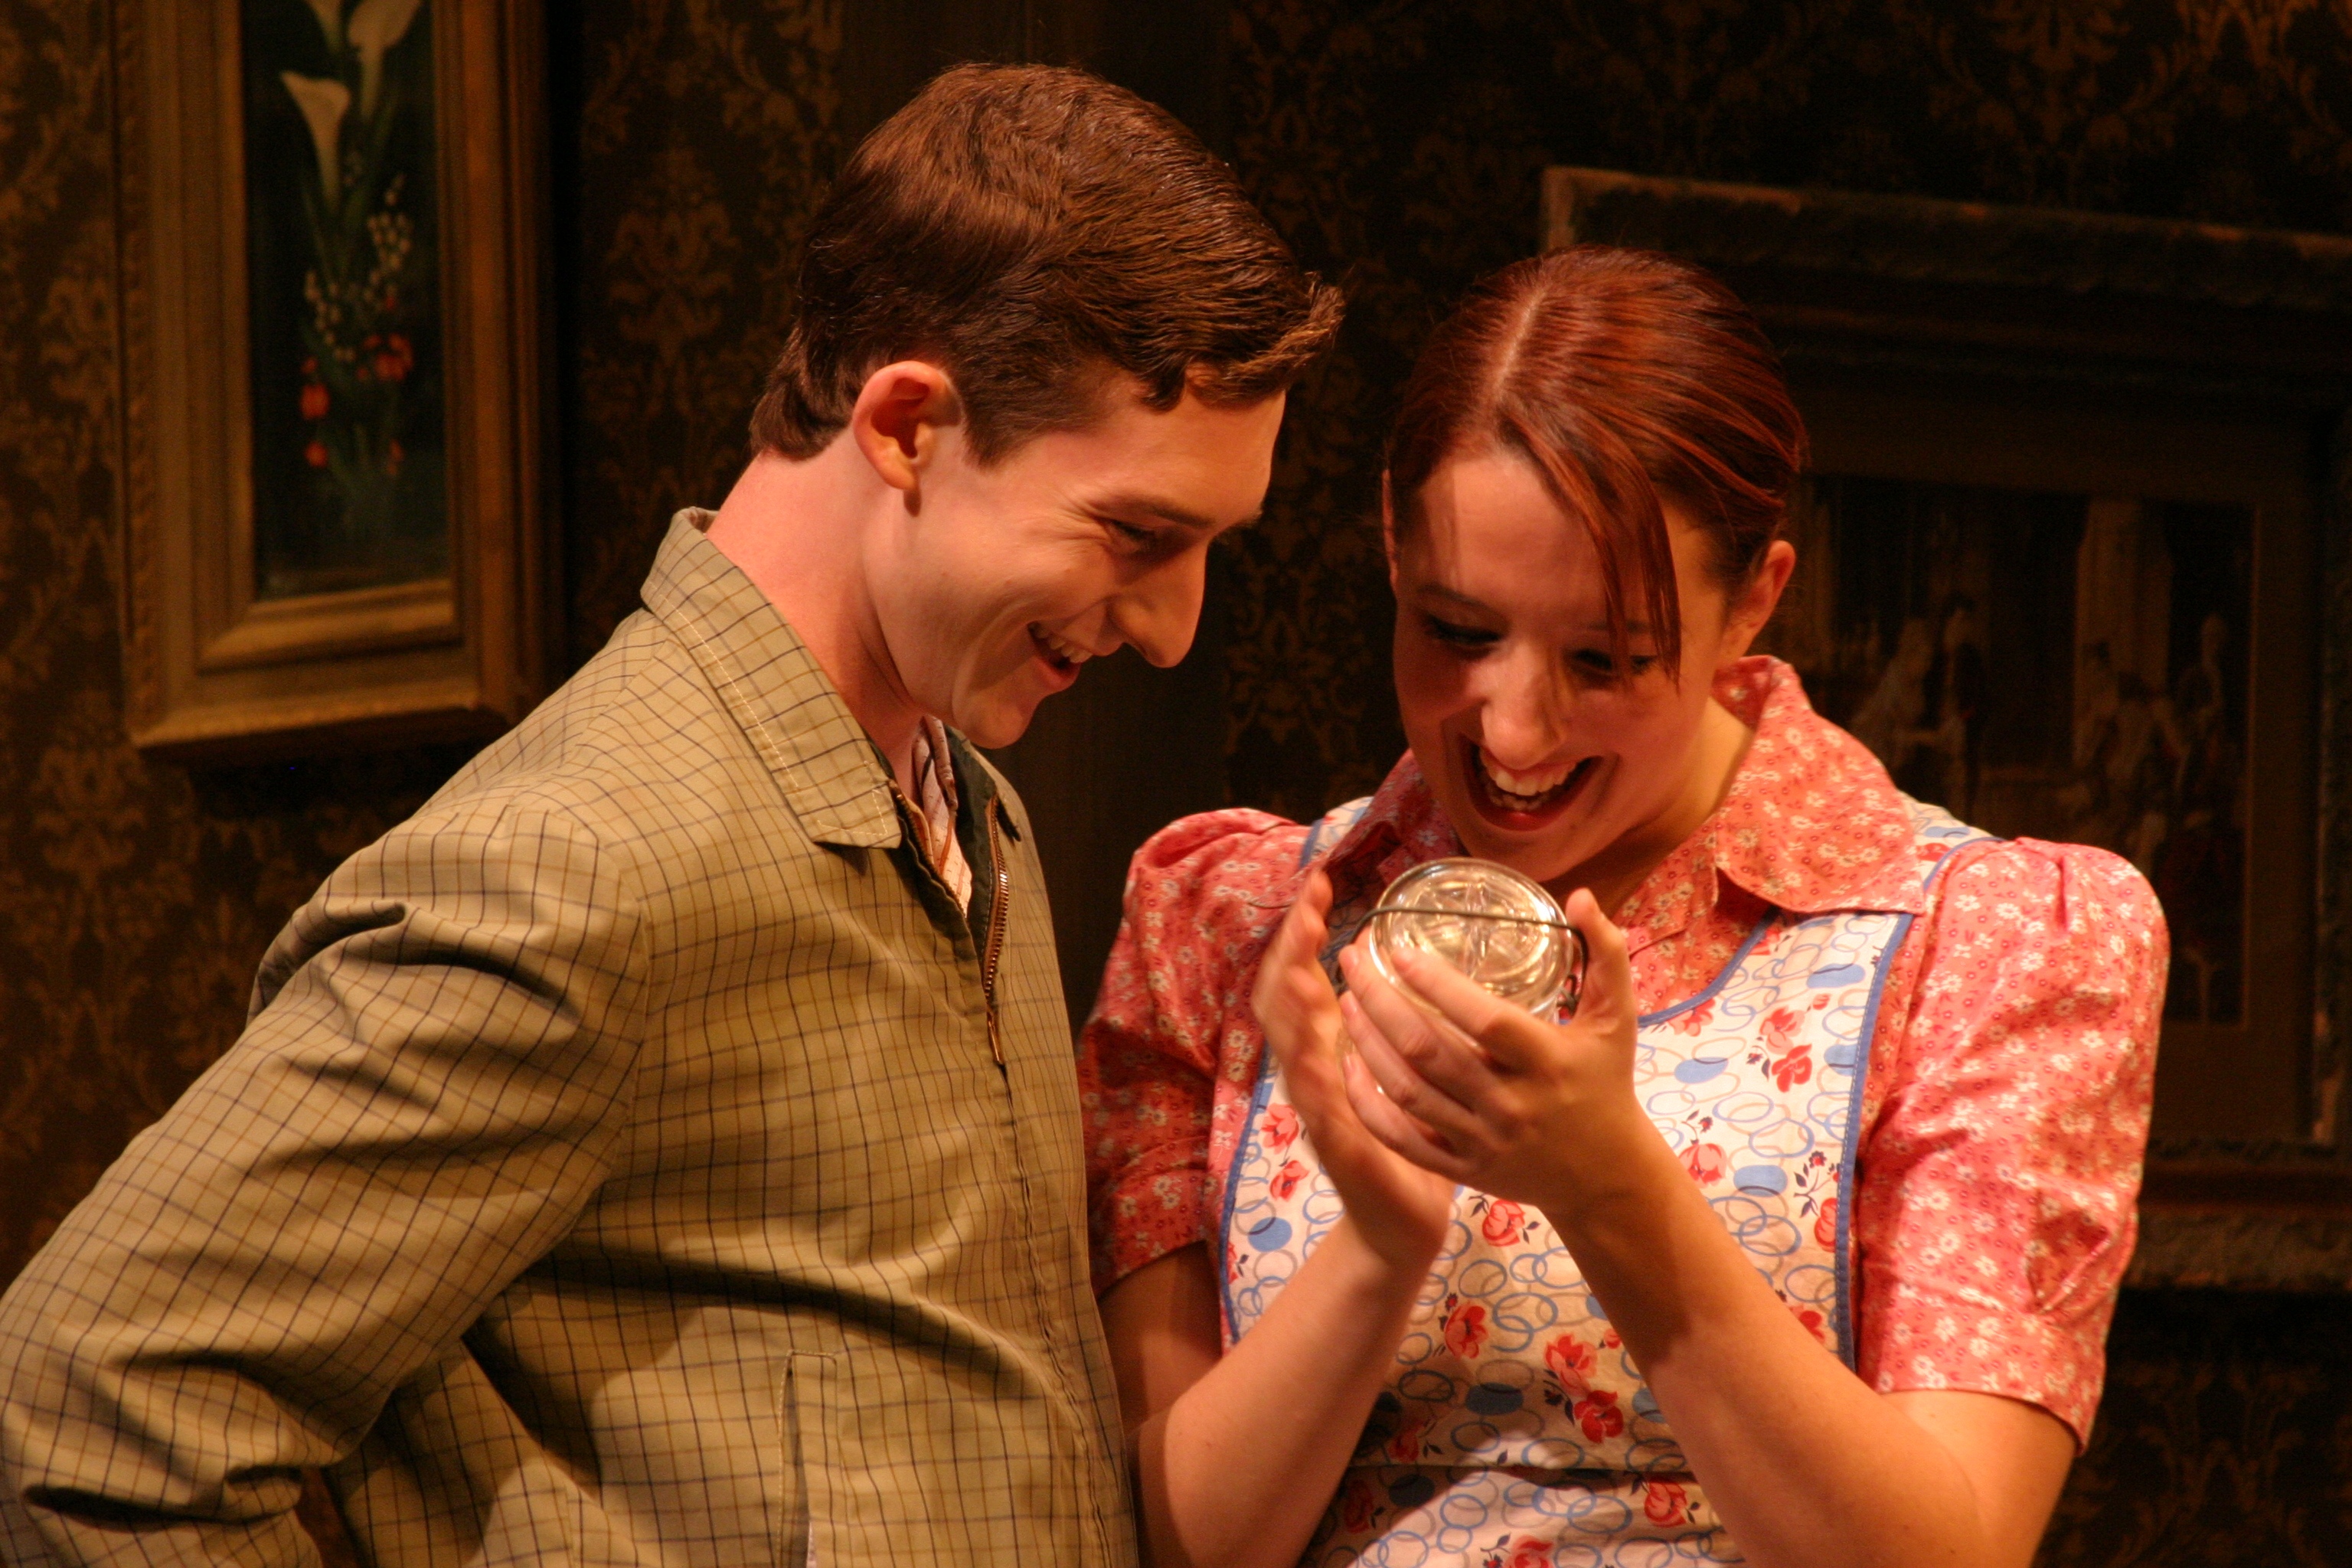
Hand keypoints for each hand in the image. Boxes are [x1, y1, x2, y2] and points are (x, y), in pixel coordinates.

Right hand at [1251, 870, 1456, 1269]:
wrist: (1401, 1220)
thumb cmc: (1409, 1133)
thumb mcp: (1396, 1063)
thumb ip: (1396, 1011)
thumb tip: (1398, 947)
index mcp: (1328, 1045)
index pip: (1302, 974)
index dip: (1302, 932)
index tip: (1315, 883)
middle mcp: (1312, 1071)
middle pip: (1282, 1002)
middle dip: (1289, 955)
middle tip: (1305, 912)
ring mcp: (1318, 1111)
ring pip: (1292, 1053)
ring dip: (1294, 1013)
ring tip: (1301, 971)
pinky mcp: (1339, 1151)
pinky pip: (1321, 1114)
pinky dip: (1317, 1085)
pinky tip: (1323, 1058)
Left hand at [1334, 888, 1650, 1212]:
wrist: (1606, 1175)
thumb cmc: (1606, 1082)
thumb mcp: (1617, 1019)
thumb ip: (1605, 954)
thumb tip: (1582, 894)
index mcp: (1548, 1062)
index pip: (1484, 1021)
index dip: (1438, 985)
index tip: (1399, 950)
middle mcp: (1512, 1105)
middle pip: (1430, 1052)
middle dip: (1380, 1002)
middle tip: (1352, 962)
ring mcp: (1483, 1141)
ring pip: (1408, 1092)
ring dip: (1367, 1043)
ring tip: (1346, 1000)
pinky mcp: (1463, 1169)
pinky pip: (1402, 1139)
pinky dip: (1368, 1104)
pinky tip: (1348, 1064)